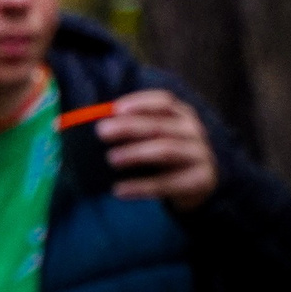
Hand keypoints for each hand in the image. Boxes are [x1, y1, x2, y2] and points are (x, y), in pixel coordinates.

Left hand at [96, 89, 216, 210]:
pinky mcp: (201, 181)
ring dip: (135, 153)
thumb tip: (89, 122)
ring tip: (111, 159)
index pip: (163, 101)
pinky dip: (141, 187)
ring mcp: (200, 155)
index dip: (139, 103)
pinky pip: (168, 183)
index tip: (115, 109)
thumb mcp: (152, 136)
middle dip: (128, 127)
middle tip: (101, 132)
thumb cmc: (165, 154)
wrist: (196, 185)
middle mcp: (193, 131)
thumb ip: (131, 126)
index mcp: (181, 114)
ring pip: (166, 150)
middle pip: (159, 125)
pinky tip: (119, 190)